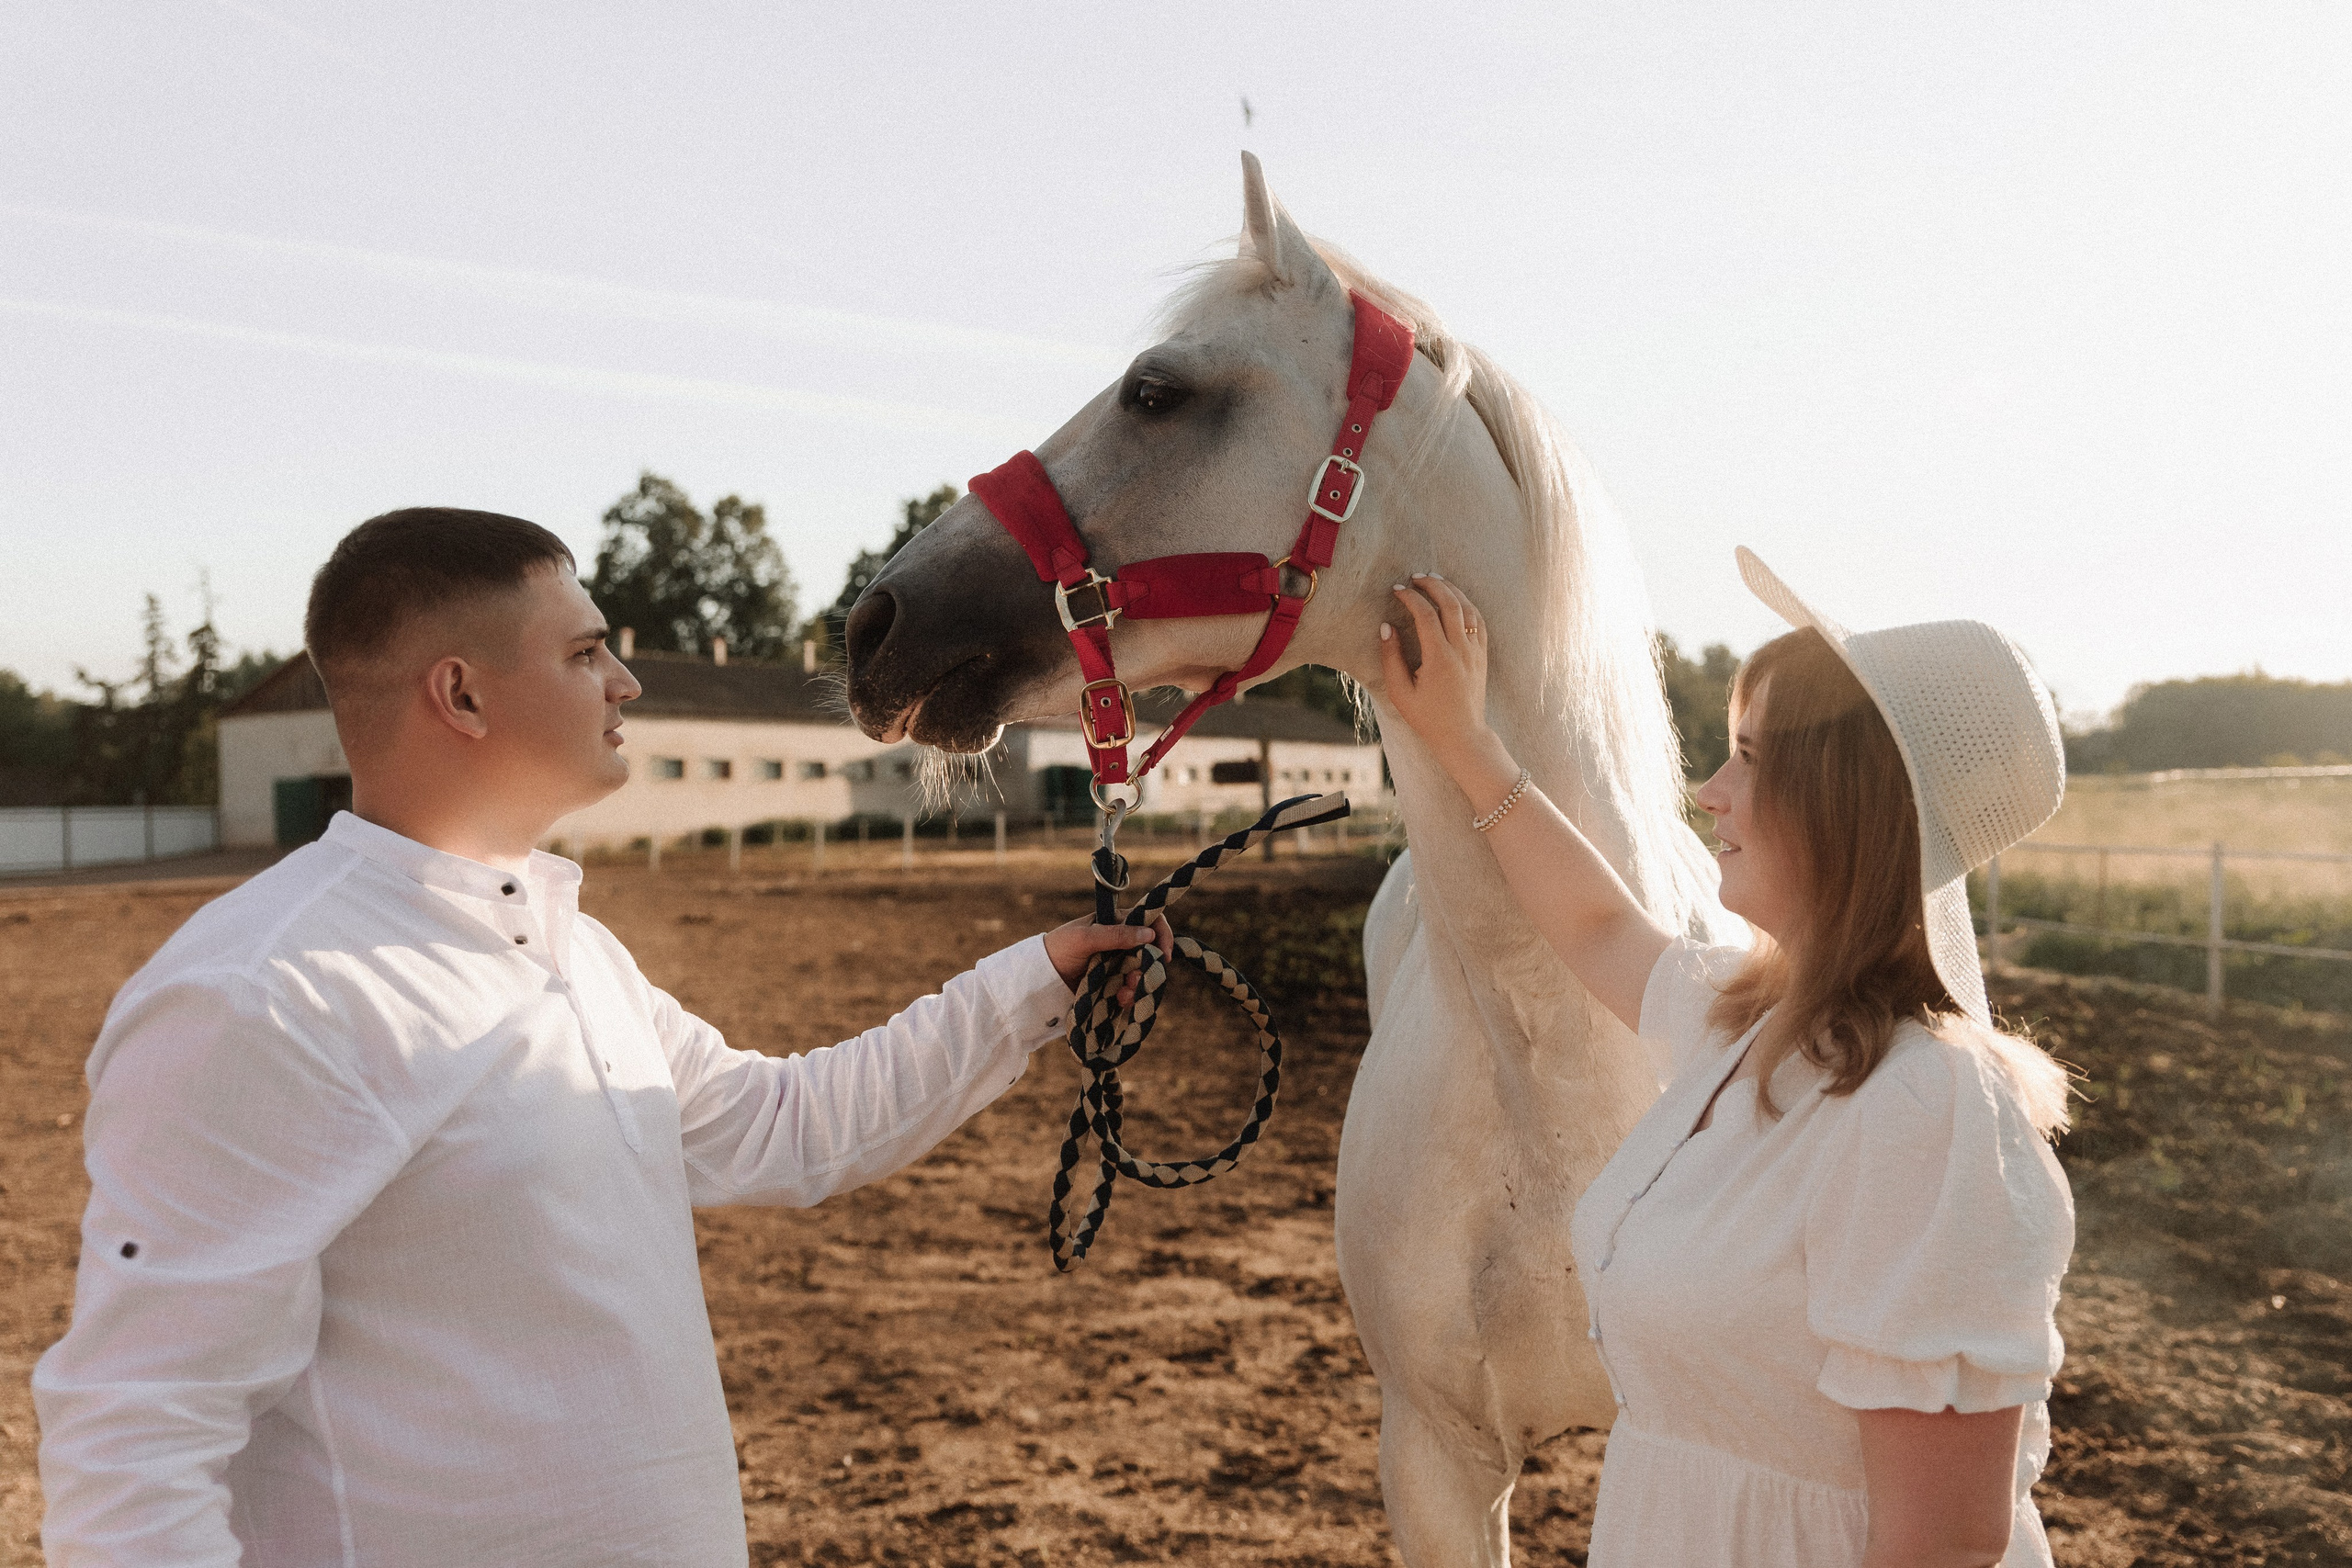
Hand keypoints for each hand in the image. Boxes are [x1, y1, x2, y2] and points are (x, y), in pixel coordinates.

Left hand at [1043, 912, 1174, 1004]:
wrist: (1038, 979)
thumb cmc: (1058, 949)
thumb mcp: (1085, 938)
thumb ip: (1116, 935)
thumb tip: (1149, 934)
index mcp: (1115, 923)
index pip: (1148, 921)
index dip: (1161, 934)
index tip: (1164, 954)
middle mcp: (1120, 942)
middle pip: (1149, 951)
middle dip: (1148, 967)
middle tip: (1136, 979)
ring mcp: (1117, 964)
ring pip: (1142, 973)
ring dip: (1138, 984)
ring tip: (1123, 993)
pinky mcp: (1112, 984)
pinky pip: (1131, 990)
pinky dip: (1129, 997)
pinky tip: (1119, 1000)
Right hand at [1377, 574, 1508, 779]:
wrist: (1463, 735)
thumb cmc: (1428, 717)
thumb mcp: (1400, 691)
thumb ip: (1391, 657)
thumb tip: (1387, 626)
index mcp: (1440, 658)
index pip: (1425, 615)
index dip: (1410, 598)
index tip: (1396, 590)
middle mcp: (1461, 650)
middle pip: (1450, 604)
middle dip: (1432, 585)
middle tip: (1415, 576)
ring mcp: (1476, 652)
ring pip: (1468, 609)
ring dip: (1452, 590)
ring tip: (1435, 580)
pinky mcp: (1483, 655)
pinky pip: (1479, 622)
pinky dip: (1467, 605)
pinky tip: (1456, 599)